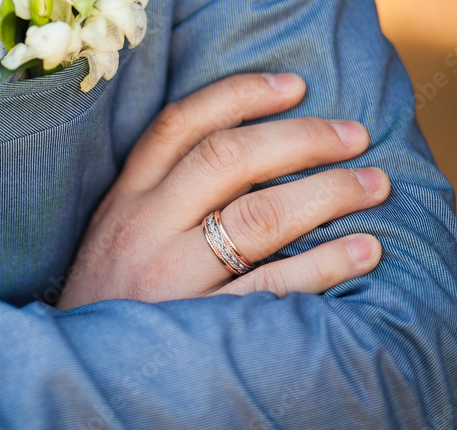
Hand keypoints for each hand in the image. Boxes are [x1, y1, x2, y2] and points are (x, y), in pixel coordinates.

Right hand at [58, 73, 386, 309]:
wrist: (82, 371)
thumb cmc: (112, 295)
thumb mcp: (118, 232)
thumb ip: (160, 193)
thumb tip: (246, 147)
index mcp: (125, 198)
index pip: (180, 125)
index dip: (240, 94)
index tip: (293, 84)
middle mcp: (145, 227)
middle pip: (229, 158)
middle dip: (302, 138)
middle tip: (355, 135)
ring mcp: (171, 277)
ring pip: (259, 215)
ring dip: (329, 192)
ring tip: (375, 185)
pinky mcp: (200, 323)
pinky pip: (274, 285)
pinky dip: (326, 263)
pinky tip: (364, 251)